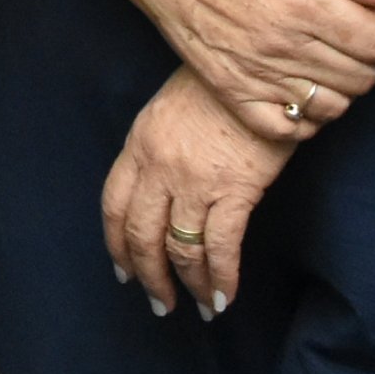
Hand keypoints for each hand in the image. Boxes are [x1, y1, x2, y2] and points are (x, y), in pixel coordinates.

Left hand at [103, 65, 293, 317]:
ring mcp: (195, 181)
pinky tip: (224, 298)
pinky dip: (221, 279)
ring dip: (188, 285)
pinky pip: (221, 247)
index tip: (124, 272)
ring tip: (199, 308)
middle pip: (142, 236)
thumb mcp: (170, 109)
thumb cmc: (220, 85)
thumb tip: (160, 191)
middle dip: (150, 277)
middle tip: (160, 303)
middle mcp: (159, 167)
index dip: (117, 246)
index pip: (113, 207)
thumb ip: (158, 149)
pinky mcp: (235, 190)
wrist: (260, 66)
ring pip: (181, 249)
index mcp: (139, 144)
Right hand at [110, 0, 374, 142]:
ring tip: (336, 66)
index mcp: (305, 2)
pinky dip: (306, 120)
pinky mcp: (233, 92)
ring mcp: (258, 74)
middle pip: (362, 77)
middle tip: (363, 43)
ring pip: (331, 106)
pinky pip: (286, 129)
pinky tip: (306, 95)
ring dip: (345, 89)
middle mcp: (285, 45)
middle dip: (374, 61)